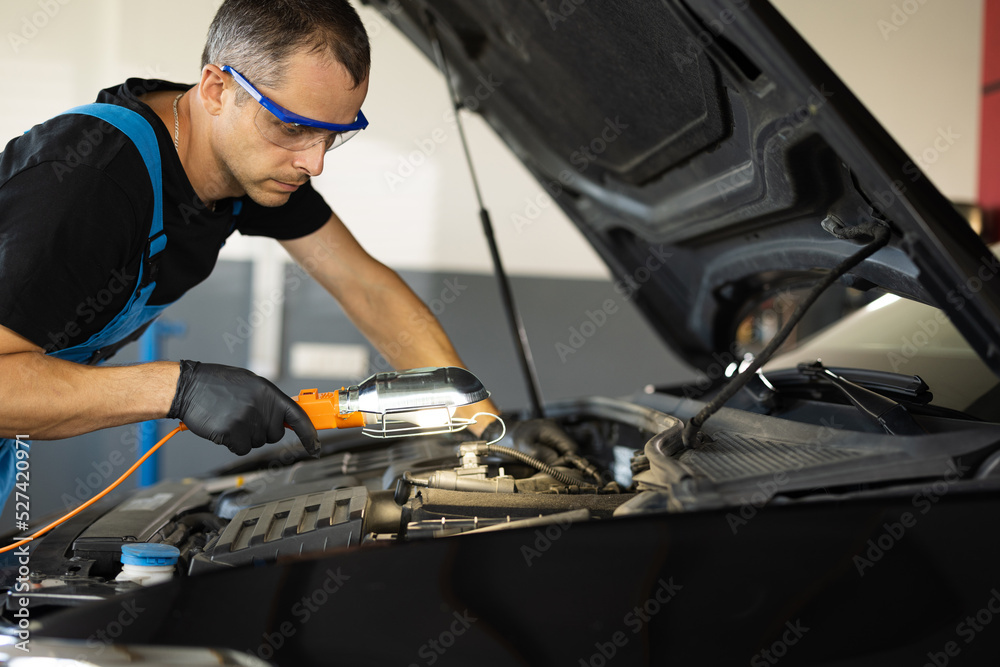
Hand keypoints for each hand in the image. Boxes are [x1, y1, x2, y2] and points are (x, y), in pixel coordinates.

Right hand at [167, 360, 319, 455]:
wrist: (187, 386)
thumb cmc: (216, 384)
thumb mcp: (249, 383)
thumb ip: (269, 400)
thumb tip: (286, 416)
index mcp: (268, 391)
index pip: (297, 415)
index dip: (308, 433)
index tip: (315, 445)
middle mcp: (261, 406)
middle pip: (275, 435)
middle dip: (262, 431)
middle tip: (244, 416)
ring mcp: (247, 420)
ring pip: (257, 443)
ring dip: (245, 436)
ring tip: (230, 418)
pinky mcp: (232, 433)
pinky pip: (242, 449)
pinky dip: (233, 444)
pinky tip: (223, 428)